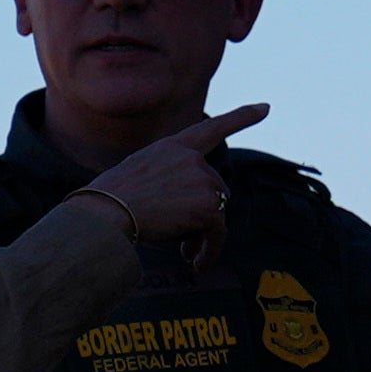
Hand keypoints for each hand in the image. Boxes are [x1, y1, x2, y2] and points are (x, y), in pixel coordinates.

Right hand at [71, 103, 269, 261]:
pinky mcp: (209, 206)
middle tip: (179, 236)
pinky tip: (197, 264)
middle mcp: (191, 159)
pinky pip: (218, 234)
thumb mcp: (139, 176)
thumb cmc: (110, 202)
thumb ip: (171, 180)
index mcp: (172, 147)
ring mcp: (202, 180)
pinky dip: (210, 251)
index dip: (242, 117)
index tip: (266, 107)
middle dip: (202, 213)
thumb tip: (206, 209)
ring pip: (215, 214)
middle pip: (214, 191)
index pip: (212, 129)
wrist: (104, 214)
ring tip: (181, 249)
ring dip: (201, 234)